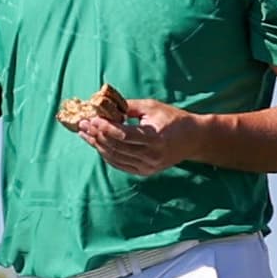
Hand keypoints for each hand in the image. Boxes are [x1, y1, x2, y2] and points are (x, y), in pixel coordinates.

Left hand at [75, 94, 202, 175]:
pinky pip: (119, 164)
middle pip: (116, 147)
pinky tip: (97, 144)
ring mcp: (148, 166)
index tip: (91, 118)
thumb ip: (127, 107)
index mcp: (154, 138)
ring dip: (97, 145)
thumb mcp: (152, 107)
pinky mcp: (145, 172)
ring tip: (85, 134)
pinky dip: (106, 154)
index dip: (104, 127)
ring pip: (115, 157)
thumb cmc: (173, 119)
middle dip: (96, 135)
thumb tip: (104, 105)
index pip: (123, 135)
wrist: (193, 139)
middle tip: (82, 124)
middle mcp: (151, 156)